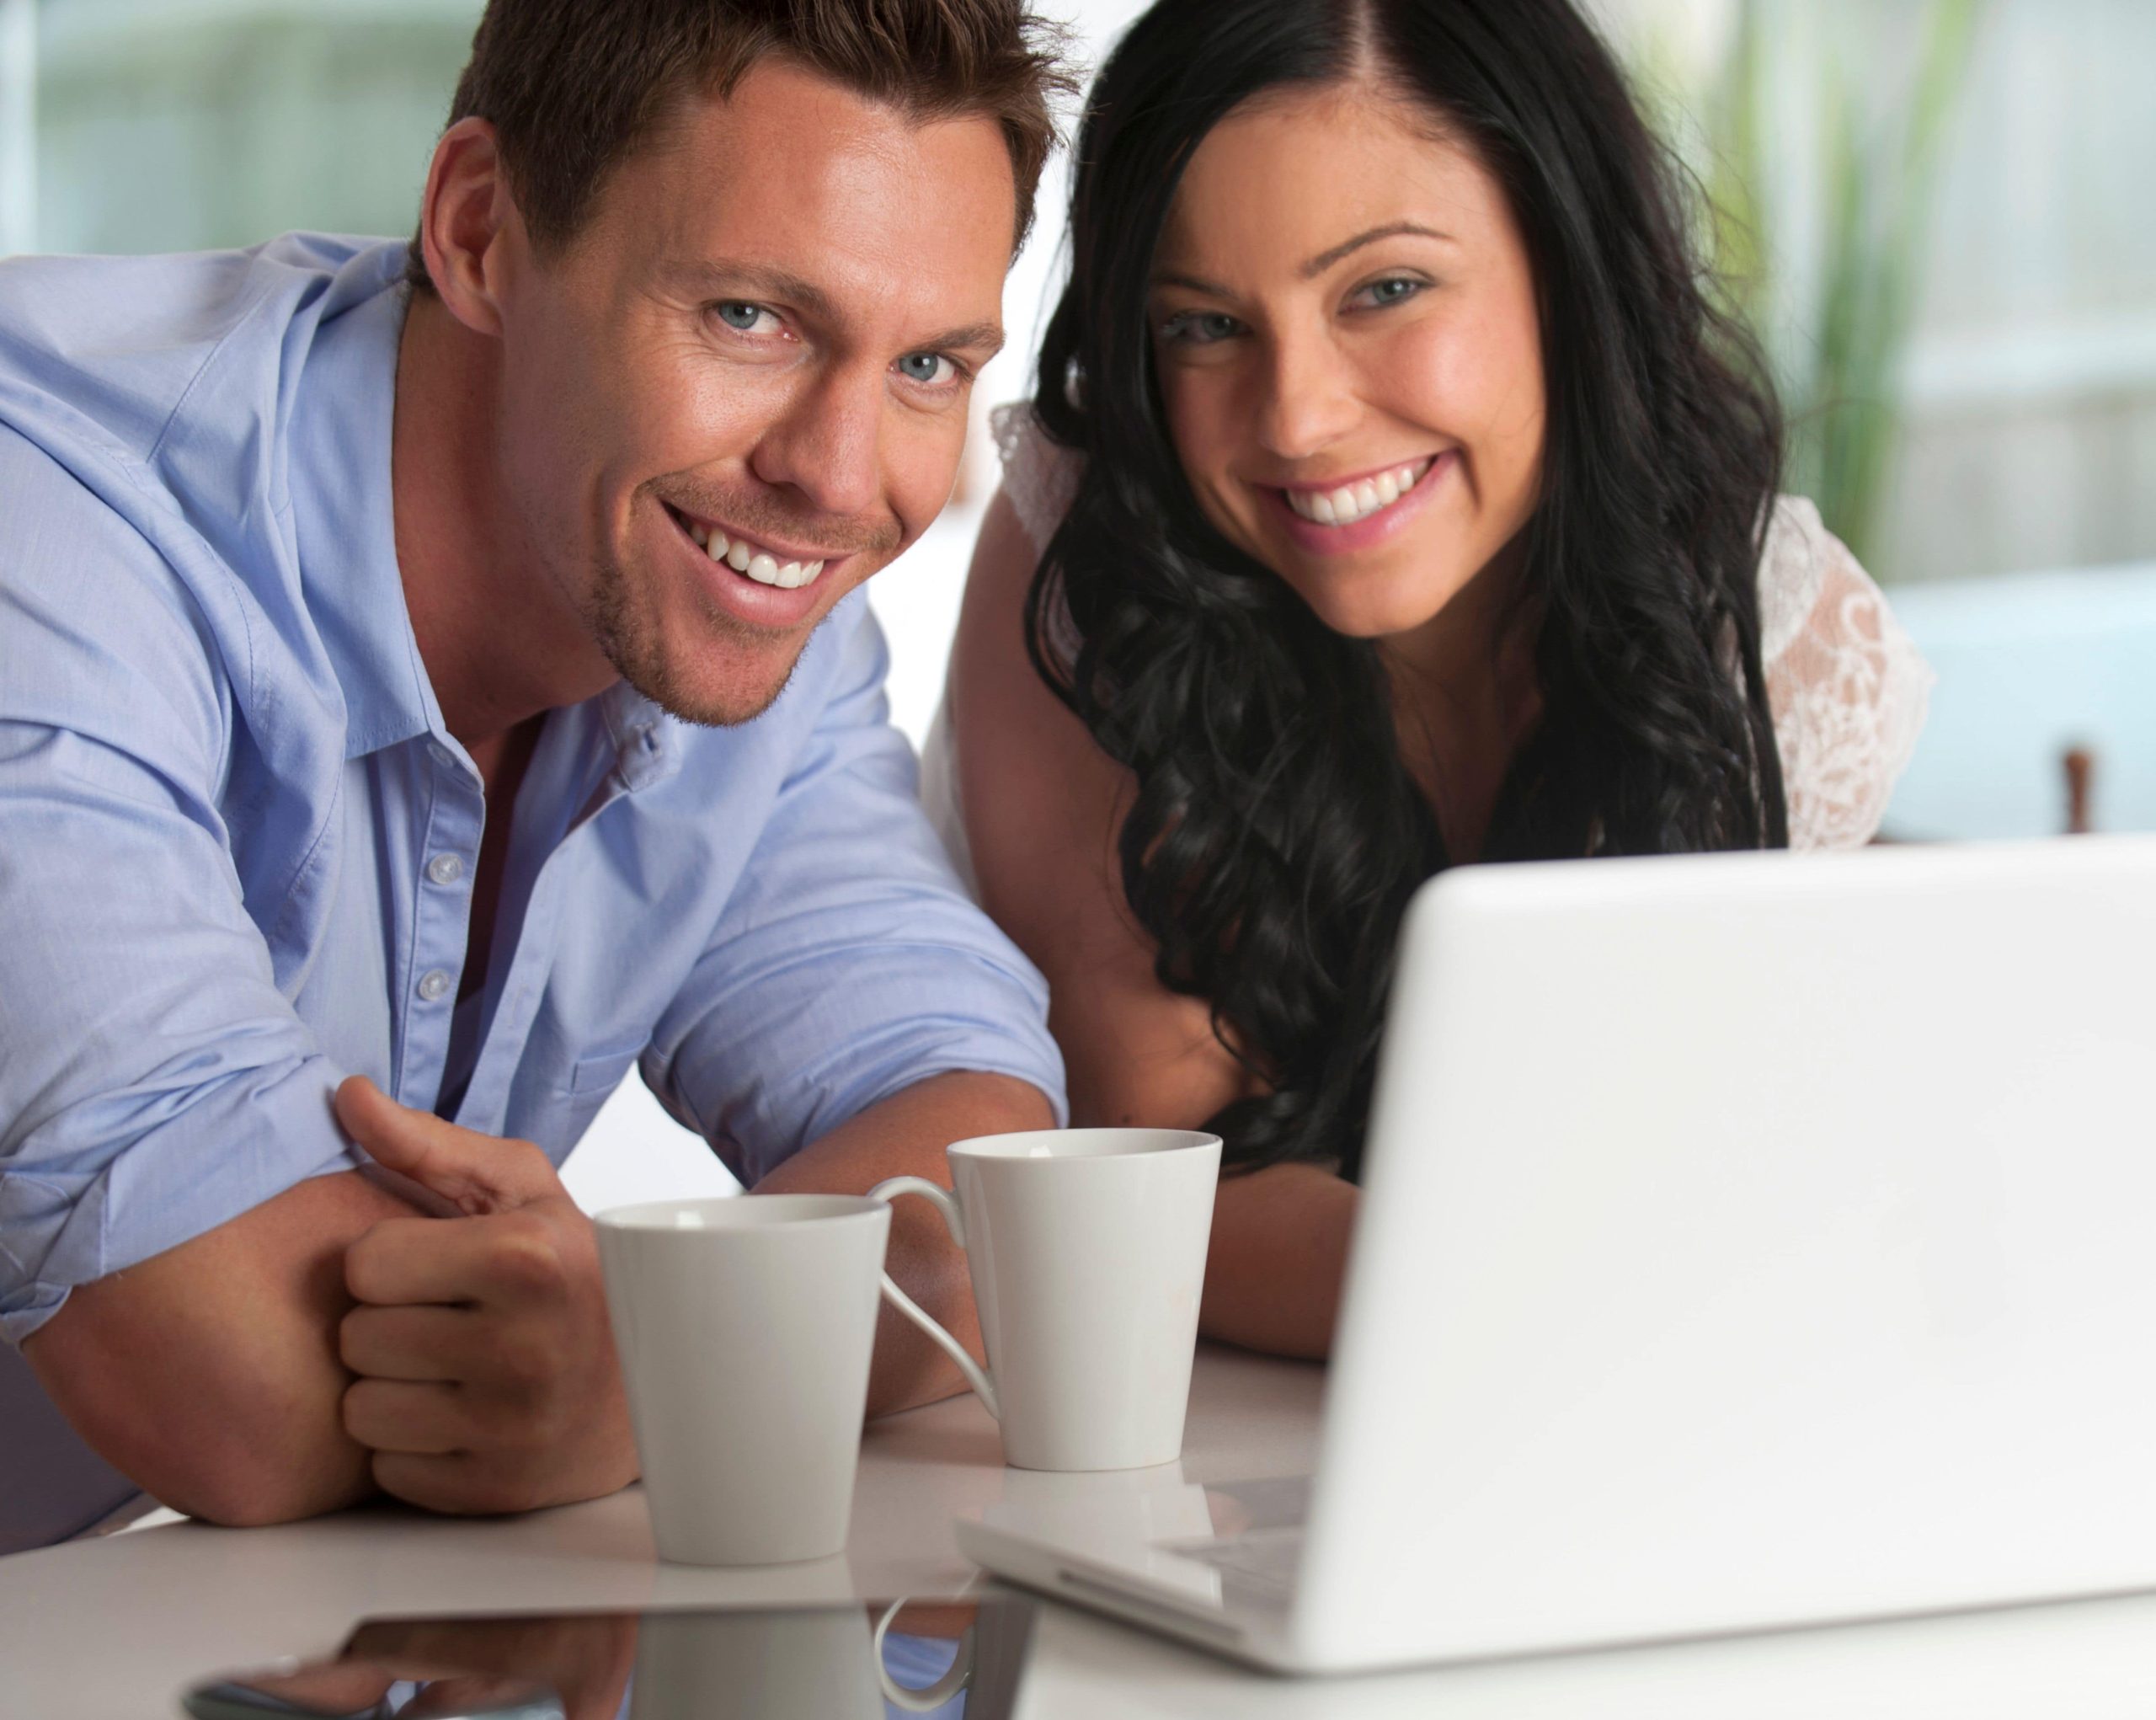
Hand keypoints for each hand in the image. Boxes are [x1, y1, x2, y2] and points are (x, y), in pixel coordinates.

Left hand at [333, 1076, 637, 1513]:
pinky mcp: (498, 1492)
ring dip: (392, 1390)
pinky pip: (390, 1471)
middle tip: (446, 1319)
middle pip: (358, 1340)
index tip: (436, 1266)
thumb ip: (430, 1144)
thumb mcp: (523, 1193)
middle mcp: (523, 1347)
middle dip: (389, 1325)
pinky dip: (413, 1447)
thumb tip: (346, 1095)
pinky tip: (463, 1416)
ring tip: (449, 1369)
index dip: (390, 1261)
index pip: (365, 1265)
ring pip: (362, 1412)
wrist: (671, 1375)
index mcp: (526, 1259)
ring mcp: (512, 1429)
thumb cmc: (577, 1272)